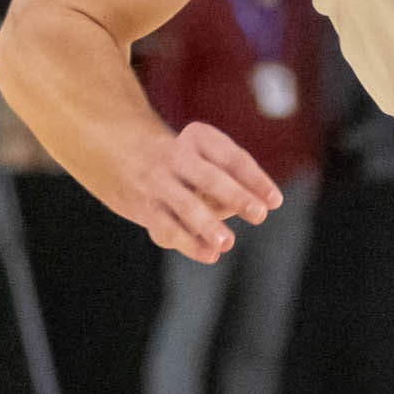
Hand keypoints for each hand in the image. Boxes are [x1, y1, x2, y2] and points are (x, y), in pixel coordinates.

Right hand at [116, 122, 280, 259]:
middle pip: (209, 177)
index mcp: (199, 138)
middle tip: (259, 214)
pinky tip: (208, 254)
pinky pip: (166, 226)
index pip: (232, 158)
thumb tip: (240, 216)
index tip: (275, 201)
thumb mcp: (204, 159)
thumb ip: (225, 187)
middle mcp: (176, 156)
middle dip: (234, 196)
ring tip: (227, 243)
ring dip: (207, 224)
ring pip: (184, 204)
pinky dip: (187, 242)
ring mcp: (157, 182)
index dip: (255, 179)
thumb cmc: (181, 163)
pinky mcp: (143, 207)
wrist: (119, 151)